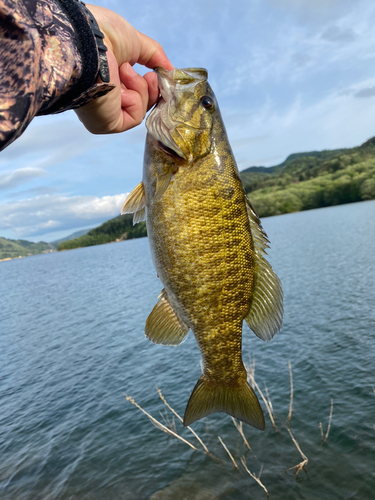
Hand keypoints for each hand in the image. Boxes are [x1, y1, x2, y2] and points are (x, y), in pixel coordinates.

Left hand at [74, 4, 172, 133]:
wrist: (89, 43)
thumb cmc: (102, 36)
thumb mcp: (135, 41)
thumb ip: (154, 55)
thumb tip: (170, 70)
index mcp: (108, 79)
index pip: (135, 91)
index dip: (150, 84)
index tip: (156, 72)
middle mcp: (105, 97)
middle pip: (142, 102)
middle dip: (150, 87)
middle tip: (150, 75)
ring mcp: (106, 112)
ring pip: (141, 109)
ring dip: (140, 88)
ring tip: (124, 71)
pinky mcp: (109, 123)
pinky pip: (136, 117)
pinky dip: (136, 99)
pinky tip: (122, 86)